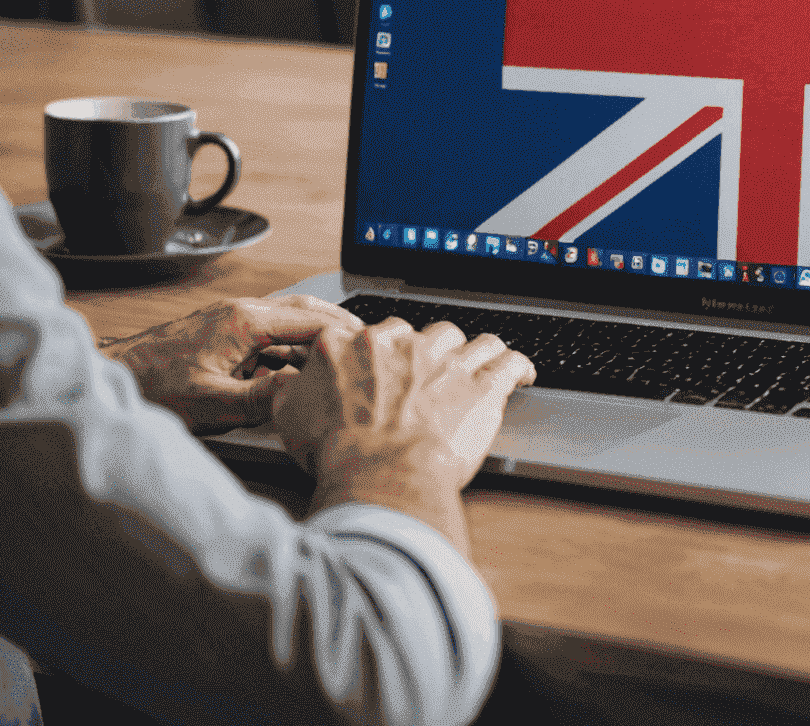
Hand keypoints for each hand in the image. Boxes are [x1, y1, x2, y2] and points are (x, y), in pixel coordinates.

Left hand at [99, 295, 360, 433]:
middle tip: (367, 342)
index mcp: (245, 321)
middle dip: (338, 325)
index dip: (345, 333)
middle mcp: (242, 313)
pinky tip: (298, 371)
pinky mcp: (222, 335)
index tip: (370, 344)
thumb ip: (262, 399)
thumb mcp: (212, 404)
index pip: (312, 319)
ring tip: (340, 357)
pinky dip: (291, 348)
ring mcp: (232, 321)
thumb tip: (302, 393)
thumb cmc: (152, 388)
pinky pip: (269, 335)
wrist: (110, 377)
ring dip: (315, 337)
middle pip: (305, 310)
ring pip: (288, 322)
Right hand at [273, 318, 534, 549]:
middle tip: (430, 376)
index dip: (381, 353)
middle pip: (422, 333)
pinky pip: (509, 362)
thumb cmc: (338, 453)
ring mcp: (445, 359)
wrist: (379, 475)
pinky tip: (522, 371)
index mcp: (356, 343)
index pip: (371, 334)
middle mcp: (402, 342)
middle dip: (428, 352)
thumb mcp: (289, 418)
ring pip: (470, 339)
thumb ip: (290, 390)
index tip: (385, 365)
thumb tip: (287, 384)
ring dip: (475, 351)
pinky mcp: (481, 384)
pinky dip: (518, 365)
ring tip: (480, 362)